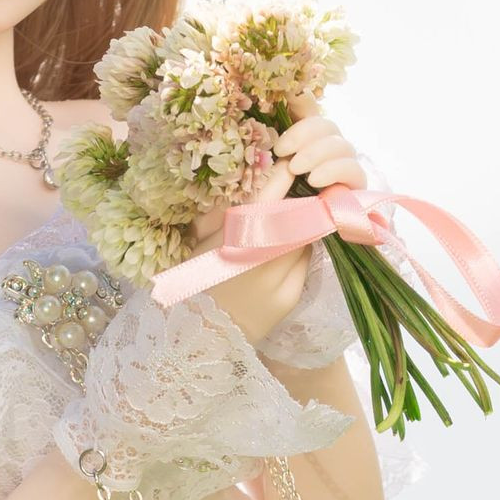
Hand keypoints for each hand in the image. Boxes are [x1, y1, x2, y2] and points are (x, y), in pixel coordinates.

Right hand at [190, 99, 365, 342]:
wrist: (203, 337)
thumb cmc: (196, 281)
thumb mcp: (201, 240)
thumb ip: (226, 210)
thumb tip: (254, 178)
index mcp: (233, 240)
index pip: (269, 199)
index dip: (281, 177)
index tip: (287, 162)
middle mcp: (260, 260)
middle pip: (293, 218)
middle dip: (294, 203)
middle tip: (292, 190)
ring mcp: (279, 281)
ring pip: (303, 239)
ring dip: (298, 228)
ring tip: (283, 227)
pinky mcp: (290, 297)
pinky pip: (303, 264)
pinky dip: (298, 253)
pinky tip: (282, 255)